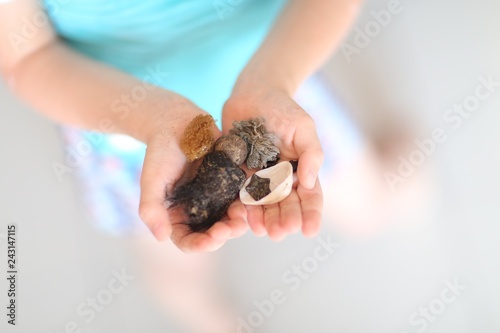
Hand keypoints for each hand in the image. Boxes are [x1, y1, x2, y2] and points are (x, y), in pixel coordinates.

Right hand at [138, 99, 247, 252]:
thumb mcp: (151, 180)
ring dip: (237, 223)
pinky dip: (247, 204)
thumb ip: (152, 209)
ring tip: (241, 216)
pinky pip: (241, 198)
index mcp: (177, 215)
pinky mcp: (230, 183)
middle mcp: (198, 211)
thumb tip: (161, 237)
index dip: (200, 245)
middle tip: (230, 229)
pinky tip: (249, 201)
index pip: (188, 240)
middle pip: (213, 233)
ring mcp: (215, 198)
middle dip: (223, 235)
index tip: (211, 240)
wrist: (177, 122)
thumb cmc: (159, 151)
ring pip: (230, 219)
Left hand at [222, 81, 323, 240]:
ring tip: (264, 232)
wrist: (253, 94)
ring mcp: (258, 179)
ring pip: (263, 206)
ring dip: (265, 220)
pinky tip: (243, 219)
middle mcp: (280, 179)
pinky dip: (243, 208)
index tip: (309, 230)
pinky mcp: (237, 174)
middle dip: (285, 220)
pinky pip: (240, 195)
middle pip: (286, 206)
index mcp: (300, 170)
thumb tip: (309, 182)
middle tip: (282, 232)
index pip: (310, 197)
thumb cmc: (283, 108)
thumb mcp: (304, 127)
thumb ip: (311, 153)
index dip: (311, 214)